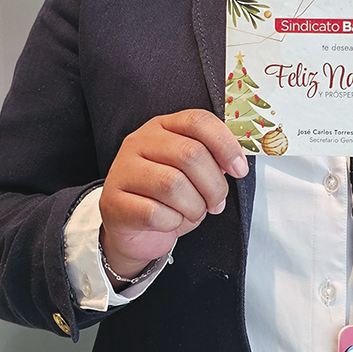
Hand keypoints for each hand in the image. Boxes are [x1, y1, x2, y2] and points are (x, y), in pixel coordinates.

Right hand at [99, 110, 248, 282]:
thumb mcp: (193, 174)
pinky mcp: (113, 200)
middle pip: (190, 153)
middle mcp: (140, 141)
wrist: (133, 230)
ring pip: (173, 184)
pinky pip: (154, 212)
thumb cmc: (166, 199)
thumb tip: (235, 162)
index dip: (225, 144)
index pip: (198, 121)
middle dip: (214, 185)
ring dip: (194, 206)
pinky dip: (172, 222)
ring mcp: (123, 169)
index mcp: (162, 127)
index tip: (239, 170)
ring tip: (193, 212)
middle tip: (216, 203)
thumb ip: (212, 160)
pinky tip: (170, 222)